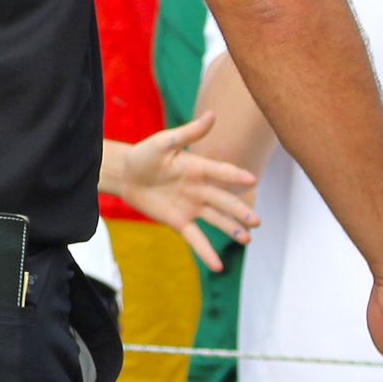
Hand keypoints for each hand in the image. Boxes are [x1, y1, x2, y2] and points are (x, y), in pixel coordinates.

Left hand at [108, 115, 259, 271]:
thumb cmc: (144, 155)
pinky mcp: (180, 222)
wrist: (125, 175)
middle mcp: (199, 188)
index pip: (221, 171)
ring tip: (247, 239)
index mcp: (198, 167)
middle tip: (256, 221)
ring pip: (215, 219)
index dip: (235, 175)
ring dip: (231, 229)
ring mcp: (191, 206)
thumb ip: (188, 133)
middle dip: (239, 210)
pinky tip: (218, 266)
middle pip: (223, 200)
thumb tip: (213, 115)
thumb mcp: (164, 142)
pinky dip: (206, 252)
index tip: (252, 179)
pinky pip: (196, 238)